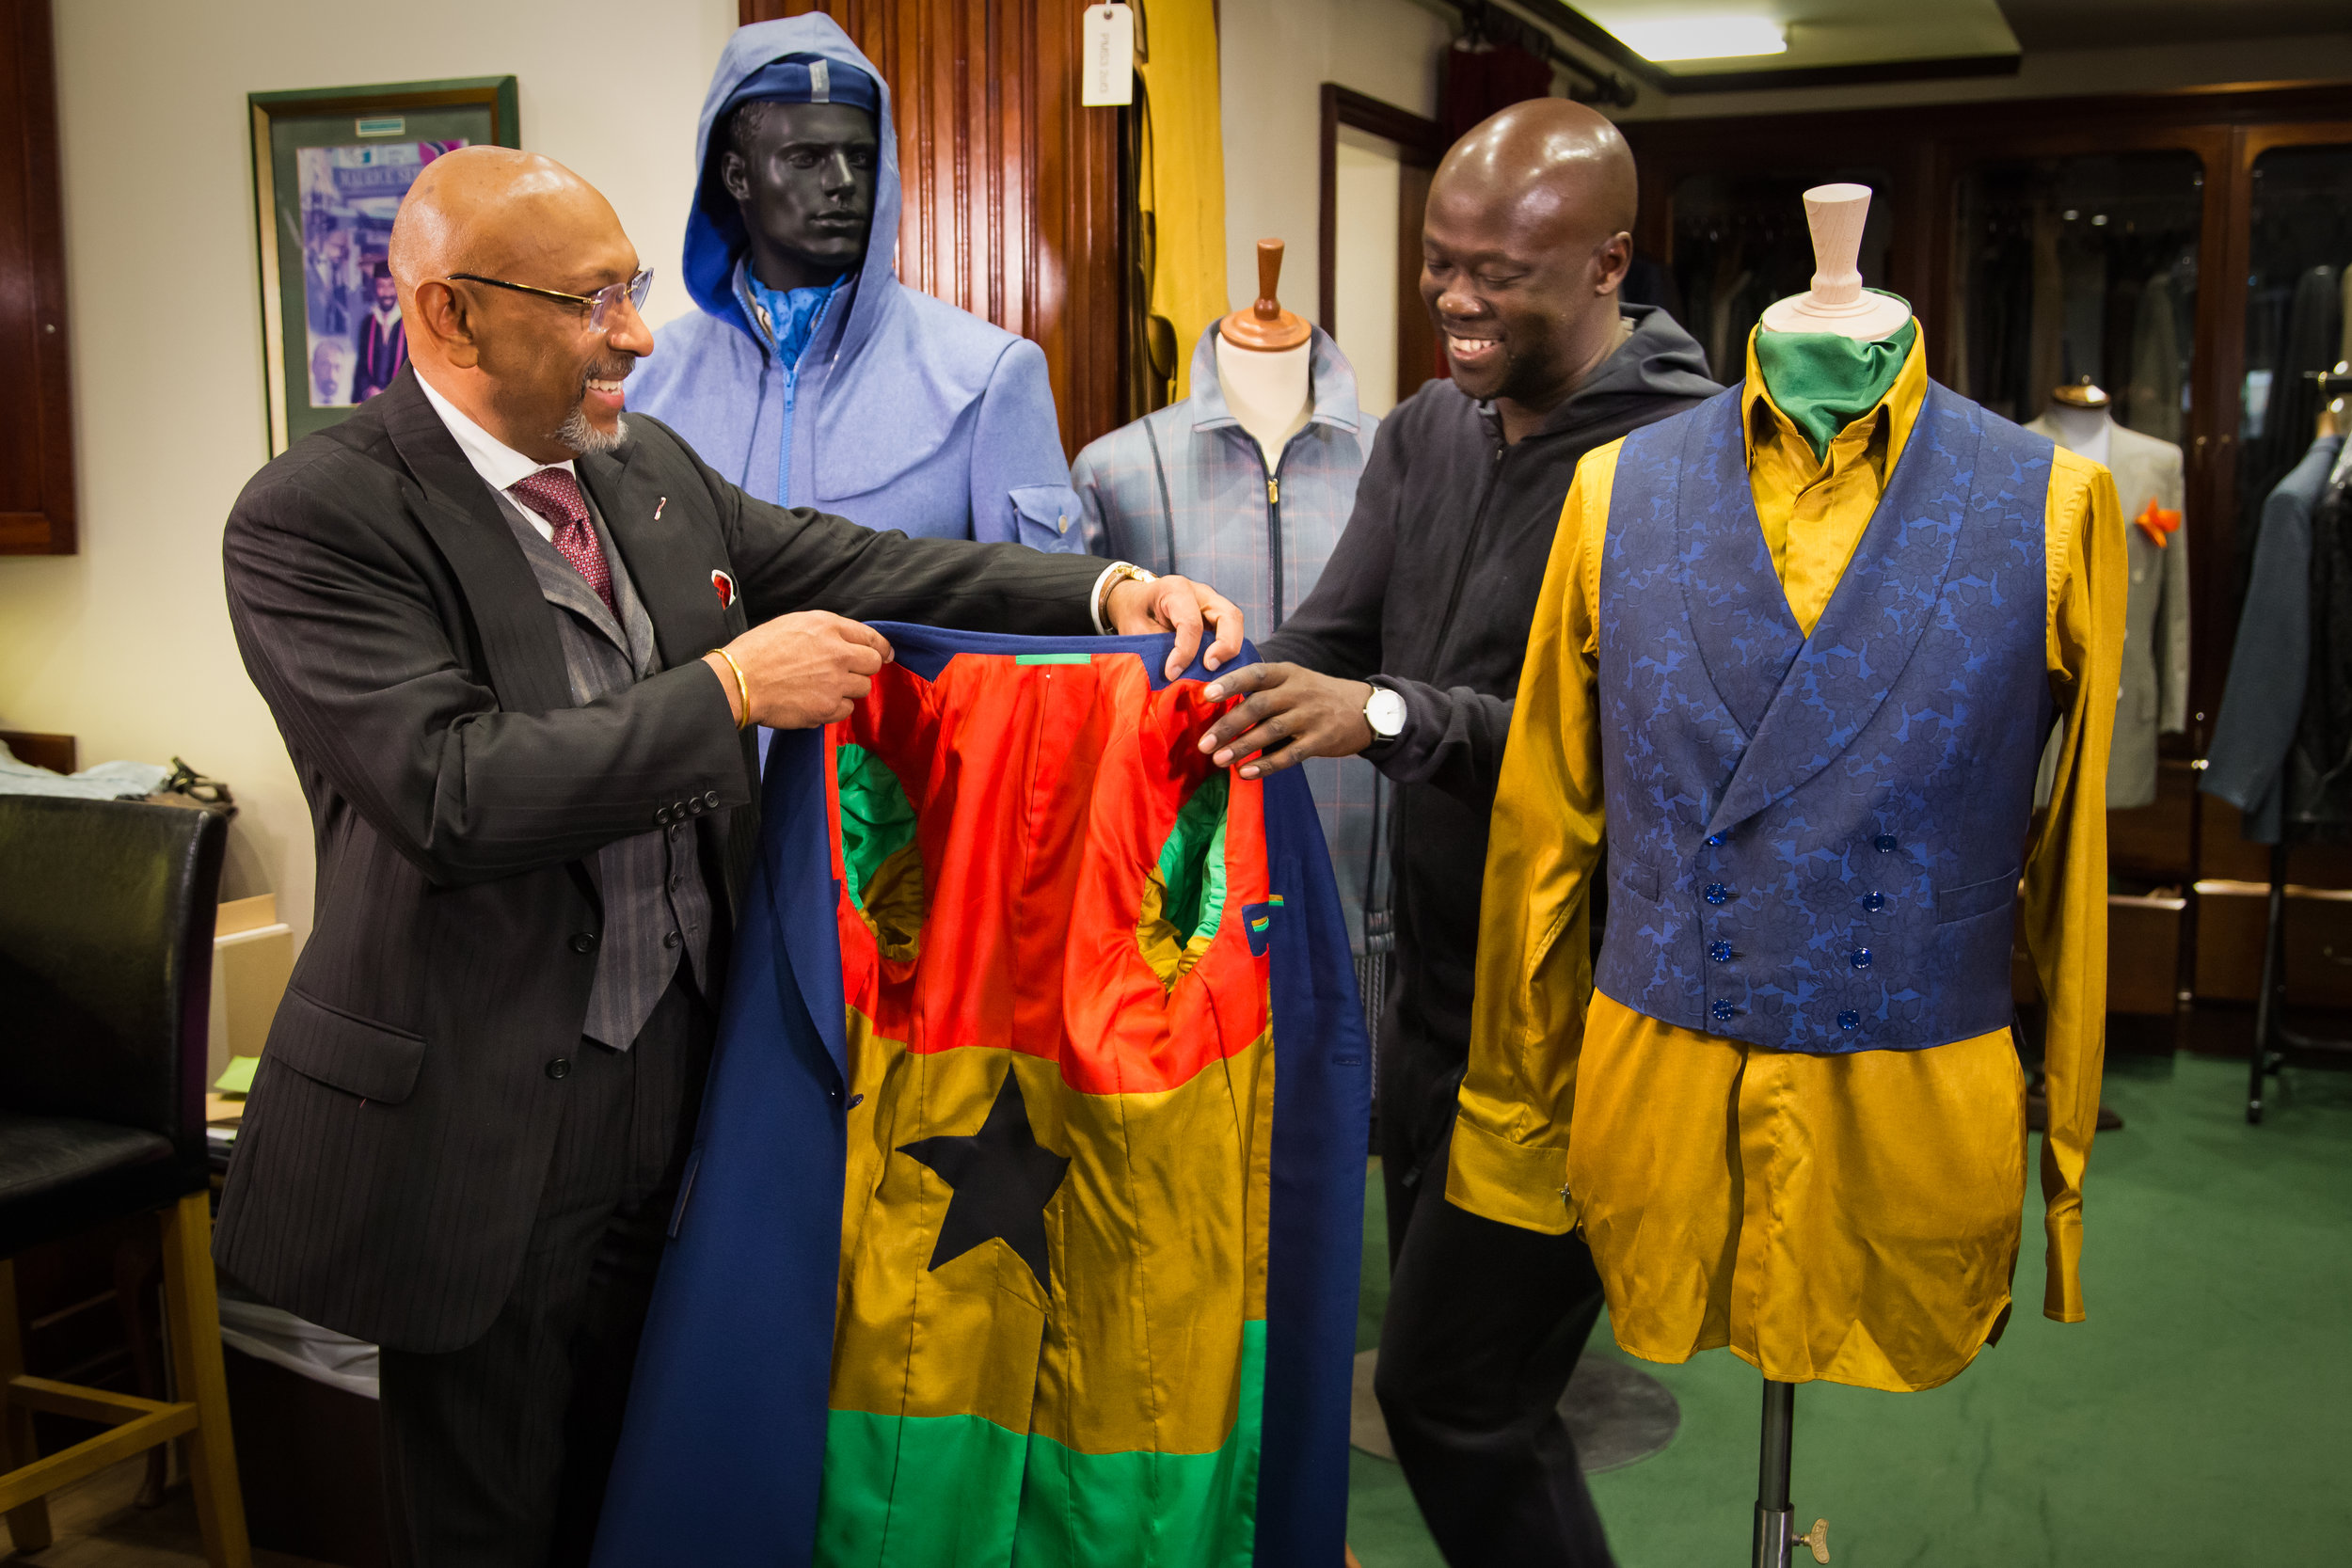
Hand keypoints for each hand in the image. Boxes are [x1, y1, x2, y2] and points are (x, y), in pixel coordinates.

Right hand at [705, 612, 892, 729]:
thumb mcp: (792, 624)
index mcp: (827, 626)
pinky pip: (846, 710)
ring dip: (848, 689)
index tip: (885, 654)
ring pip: (862, 688)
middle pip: (873, 663)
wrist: (738, 680)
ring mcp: (835, 682)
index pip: (871, 636)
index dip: (881, 647)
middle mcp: (837, 652)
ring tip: (822, 687)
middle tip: (848, 673)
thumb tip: (847, 642)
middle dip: (864, 668)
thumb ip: (825, 631)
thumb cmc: (757, 650)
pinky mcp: (827, 707)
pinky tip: (815, 701)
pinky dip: (835, 707)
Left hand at [1105, 573, 1244, 679]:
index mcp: (1176, 589)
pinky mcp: (1216, 616)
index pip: (1191, 623)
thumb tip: (1176, 677)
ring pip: (1235, 623)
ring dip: (1229, 649)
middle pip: (1229, 616)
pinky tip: (1215, 668)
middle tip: (1209, 668)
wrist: (1134, 601)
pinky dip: (1226, 651)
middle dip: (1225, 646)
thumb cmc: (1134, 614)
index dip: (1185, 652)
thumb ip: (1157, 649)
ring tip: (1213, 670)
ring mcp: (1212, 603)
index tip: (1172, 674)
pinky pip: (1230, 632)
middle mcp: (1201, 593)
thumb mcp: (1137, 631)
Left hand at [1195, 663, 1374, 777]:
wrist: (1366, 710)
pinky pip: (1289, 755)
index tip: (1206, 695)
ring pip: (1271, 732)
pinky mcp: (1321, 740)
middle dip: (1228, 725)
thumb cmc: (1318, 695)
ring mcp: (1311, 716)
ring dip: (1242, 747)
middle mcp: (1298, 692)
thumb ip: (1264, 688)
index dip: (1231, 684)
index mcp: (1287, 673)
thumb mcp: (1295, 679)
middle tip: (1203, 743)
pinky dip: (1266, 765)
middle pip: (1258, 706)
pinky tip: (1246, 774)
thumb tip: (1218, 702)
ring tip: (1219, 760)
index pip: (1255, 674)